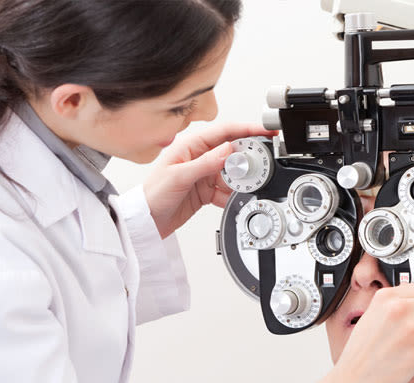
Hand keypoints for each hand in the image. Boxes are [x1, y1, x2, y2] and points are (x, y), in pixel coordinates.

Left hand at [143, 123, 277, 238]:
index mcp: (191, 146)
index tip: (266, 131)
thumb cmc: (152, 195)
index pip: (225, 131)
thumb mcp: (179, 176)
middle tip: (260, 165)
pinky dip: (232, 196)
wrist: (147, 222)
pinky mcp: (207, 191)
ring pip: (233, 173)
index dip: (248, 129)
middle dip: (248, 158)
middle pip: (233, 151)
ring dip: (241, 180)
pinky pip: (227, 191)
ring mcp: (205, 174)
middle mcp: (200, 157)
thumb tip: (228, 150)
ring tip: (245, 186)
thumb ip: (206, 163)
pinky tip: (232, 199)